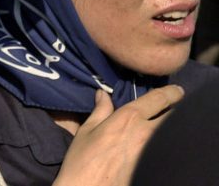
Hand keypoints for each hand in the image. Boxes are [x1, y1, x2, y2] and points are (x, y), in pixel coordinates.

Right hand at [53, 85, 183, 185]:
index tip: (177, 91)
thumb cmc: (82, 160)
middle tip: (173, 111)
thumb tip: (102, 94)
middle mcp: (145, 132)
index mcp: (128, 118)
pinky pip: (166, 151)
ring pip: (172, 134)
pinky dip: (167, 146)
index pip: (158, 99)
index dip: (171, 93)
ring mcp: (153, 152)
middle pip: (173, 117)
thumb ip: (100, 111)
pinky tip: (159, 147)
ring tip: (166, 129)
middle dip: (176, 112)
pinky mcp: (154, 167)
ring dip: (171, 129)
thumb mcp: (87, 131)